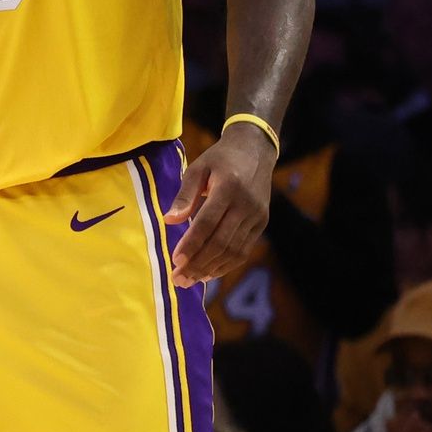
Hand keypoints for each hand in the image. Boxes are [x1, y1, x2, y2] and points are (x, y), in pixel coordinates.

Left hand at [165, 127, 275, 286]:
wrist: (255, 150)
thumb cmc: (219, 159)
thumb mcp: (197, 168)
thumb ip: (184, 195)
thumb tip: (168, 220)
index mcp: (228, 188)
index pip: (208, 222)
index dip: (192, 243)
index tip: (175, 260)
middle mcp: (246, 205)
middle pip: (221, 242)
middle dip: (198, 263)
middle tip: (177, 279)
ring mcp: (257, 216)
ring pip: (234, 250)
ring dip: (211, 269)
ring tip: (189, 281)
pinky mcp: (262, 223)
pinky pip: (244, 250)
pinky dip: (226, 264)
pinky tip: (208, 273)